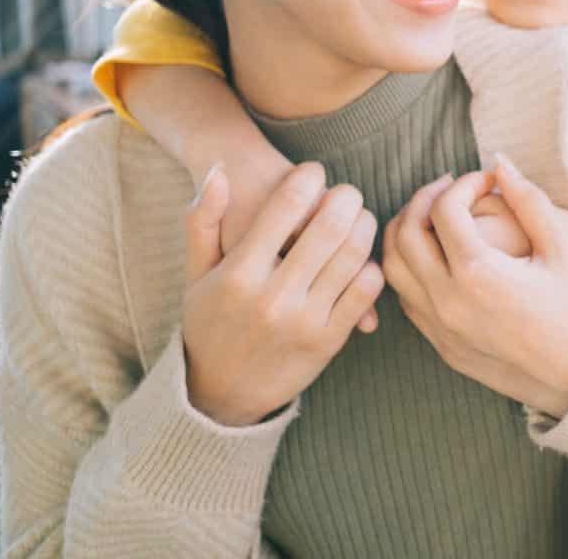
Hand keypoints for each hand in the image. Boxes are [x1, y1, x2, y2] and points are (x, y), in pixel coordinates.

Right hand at [199, 153, 377, 334]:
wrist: (220, 393)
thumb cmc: (209, 322)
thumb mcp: (196, 273)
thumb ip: (203, 220)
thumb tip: (219, 173)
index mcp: (239, 274)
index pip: (286, 206)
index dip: (308, 178)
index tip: (313, 173)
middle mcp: (272, 297)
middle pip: (329, 226)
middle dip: (346, 197)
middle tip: (347, 192)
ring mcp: (303, 321)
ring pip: (353, 254)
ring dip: (364, 226)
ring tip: (359, 218)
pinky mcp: (327, 341)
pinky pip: (365, 290)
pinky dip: (371, 265)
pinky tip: (363, 258)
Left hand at [382, 155, 567, 410]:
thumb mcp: (563, 247)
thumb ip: (529, 200)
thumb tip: (500, 163)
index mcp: (479, 273)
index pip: (444, 209)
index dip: (463, 183)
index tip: (486, 180)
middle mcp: (448, 301)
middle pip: (405, 233)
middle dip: (424, 199)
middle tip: (451, 188)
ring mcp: (439, 326)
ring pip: (392, 267)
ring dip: (405, 232)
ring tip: (434, 216)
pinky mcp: (440, 344)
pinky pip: (405, 297)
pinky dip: (409, 267)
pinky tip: (437, 255)